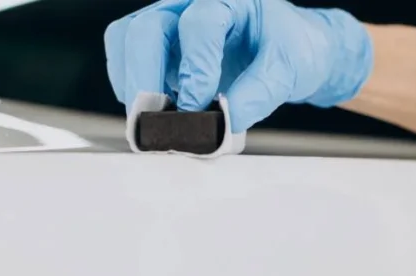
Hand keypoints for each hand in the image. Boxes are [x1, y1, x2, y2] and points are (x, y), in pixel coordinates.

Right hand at [104, 0, 372, 132]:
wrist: (287, 51)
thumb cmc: (288, 50)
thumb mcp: (288, 71)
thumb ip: (257, 95)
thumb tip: (222, 123)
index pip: (200, 23)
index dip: (197, 68)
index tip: (200, 106)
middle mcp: (190, 4)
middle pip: (147, 28)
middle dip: (146, 78)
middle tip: (157, 120)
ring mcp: (169, 24)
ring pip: (127, 40)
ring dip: (132, 84)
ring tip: (151, 121)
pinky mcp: (159, 48)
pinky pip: (127, 59)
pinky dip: (131, 88)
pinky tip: (153, 112)